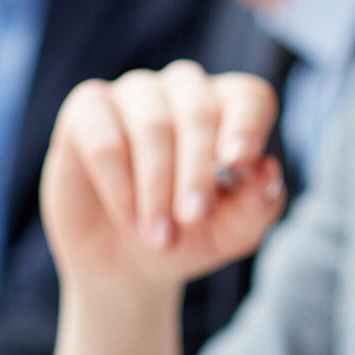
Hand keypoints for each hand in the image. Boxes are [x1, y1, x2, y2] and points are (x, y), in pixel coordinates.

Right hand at [42, 60, 286, 299]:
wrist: (127, 263)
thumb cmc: (190, 234)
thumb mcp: (233, 231)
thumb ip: (258, 203)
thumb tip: (267, 169)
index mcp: (231, 109)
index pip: (249, 98)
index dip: (246, 126)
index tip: (239, 163)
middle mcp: (185, 91)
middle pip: (199, 112)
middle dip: (197, 173)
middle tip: (192, 220)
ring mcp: (135, 94)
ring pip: (151, 124)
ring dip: (157, 186)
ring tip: (161, 237)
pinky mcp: (87, 110)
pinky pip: (102, 135)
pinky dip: (118, 182)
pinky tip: (129, 218)